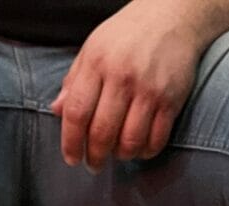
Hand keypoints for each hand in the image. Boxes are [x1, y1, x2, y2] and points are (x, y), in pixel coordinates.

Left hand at [51, 0, 206, 170]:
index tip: (71, 158)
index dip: (71, 142)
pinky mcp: (171, 100)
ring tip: (117, 155)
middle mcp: (122, 77)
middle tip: (93, 164)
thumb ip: (74, 81)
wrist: (172, 16)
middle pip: (102, 132)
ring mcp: (148, 90)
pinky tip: (140, 149)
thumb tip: (56, 111)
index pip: (77, 112)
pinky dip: (146, 152)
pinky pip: (157, 139)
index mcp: (97, 63)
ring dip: (121, 156)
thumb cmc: (128, 34)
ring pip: (130, 141)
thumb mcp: (93, 49)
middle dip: (95, 156)